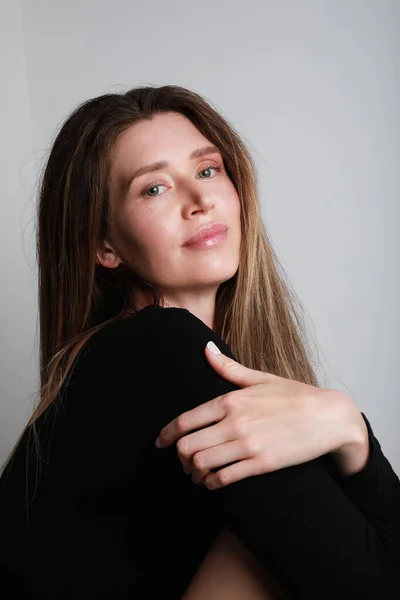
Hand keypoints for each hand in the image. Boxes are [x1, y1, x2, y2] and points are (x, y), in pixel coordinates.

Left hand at [155, 342, 368, 488]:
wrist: (329, 417)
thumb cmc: (294, 395)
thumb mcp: (260, 378)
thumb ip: (228, 367)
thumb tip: (206, 348)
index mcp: (230, 400)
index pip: (186, 420)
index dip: (167, 434)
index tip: (161, 443)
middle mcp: (234, 422)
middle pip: (187, 445)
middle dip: (180, 456)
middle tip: (183, 460)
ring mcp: (247, 445)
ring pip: (201, 464)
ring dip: (194, 472)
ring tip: (197, 473)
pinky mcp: (261, 464)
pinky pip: (224, 478)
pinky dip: (212, 483)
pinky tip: (214, 482)